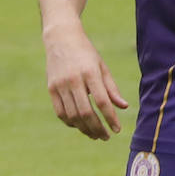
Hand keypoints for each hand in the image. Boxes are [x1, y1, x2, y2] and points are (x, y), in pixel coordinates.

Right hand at [43, 22, 128, 139]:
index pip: (102, 101)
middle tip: (106, 137)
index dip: (110, 118)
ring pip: (72, 115)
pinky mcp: (51, 89)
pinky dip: (71, 122)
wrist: (61, 38)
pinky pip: (60, 112)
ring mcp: (60, 85)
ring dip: (84, 129)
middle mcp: (74, 80)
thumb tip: (123, 107)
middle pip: (85, 112)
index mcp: (90, 73)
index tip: (117, 129)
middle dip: (97, 128)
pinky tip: (80, 126)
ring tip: (95, 135)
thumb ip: (111, 88)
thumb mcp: (102, 67)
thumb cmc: (87, 53)